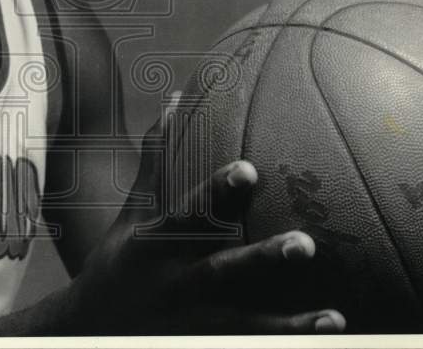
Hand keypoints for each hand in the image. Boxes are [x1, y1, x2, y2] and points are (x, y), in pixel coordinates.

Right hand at [66, 118, 346, 334]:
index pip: (187, 213)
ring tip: (334, 320)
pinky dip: (282, 348)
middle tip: (306, 245)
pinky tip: (330, 340)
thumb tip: (175, 98)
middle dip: (260, 260)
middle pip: (219, 273)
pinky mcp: (204, 347)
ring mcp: (189, 324)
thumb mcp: (133, 211)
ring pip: (242, 326)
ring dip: (287, 328)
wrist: (88, 333)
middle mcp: (172, 285)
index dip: (216, 193)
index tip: (249, 171)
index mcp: (154, 244)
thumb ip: (158, 160)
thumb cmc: (120, 259)